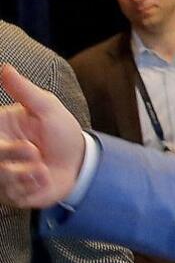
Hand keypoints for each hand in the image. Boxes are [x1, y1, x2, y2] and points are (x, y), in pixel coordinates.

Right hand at [0, 65, 83, 208]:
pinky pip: (14, 195)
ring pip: (1, 178)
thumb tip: (5, 67)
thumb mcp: (46, 107)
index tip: (24, 144)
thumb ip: (24, 90)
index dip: (2, 145)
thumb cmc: (60, 131)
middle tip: (33, 150)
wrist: (80, 162)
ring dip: (26, 173)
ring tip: (42, 166)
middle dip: (12, 154)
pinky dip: (33, 187)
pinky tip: (44, 178)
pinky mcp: (13, 195)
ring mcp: (2, 176)